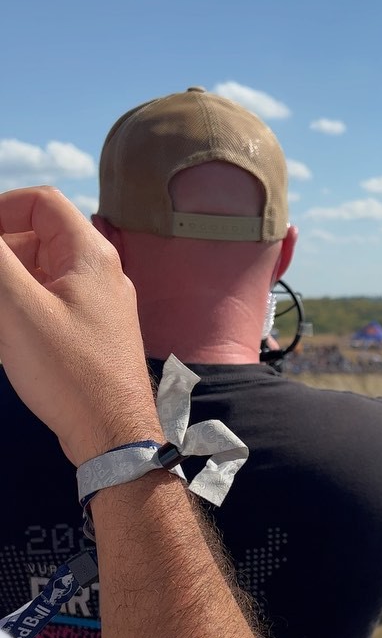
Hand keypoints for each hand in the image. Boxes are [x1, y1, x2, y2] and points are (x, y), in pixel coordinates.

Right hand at [0, 187, 161, 463]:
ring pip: (39, 277)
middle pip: (37, 239)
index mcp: (90, 254)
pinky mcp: (93, 335)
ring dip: (7, 290)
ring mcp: (99, 305)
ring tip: (2, 325)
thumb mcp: (17, 308)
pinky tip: (8, 343)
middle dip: (0, 257)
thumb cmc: (70, 371)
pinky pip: (48, 307)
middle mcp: (100, 273)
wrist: (114, 434)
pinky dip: (19, 314)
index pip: (40, 203)